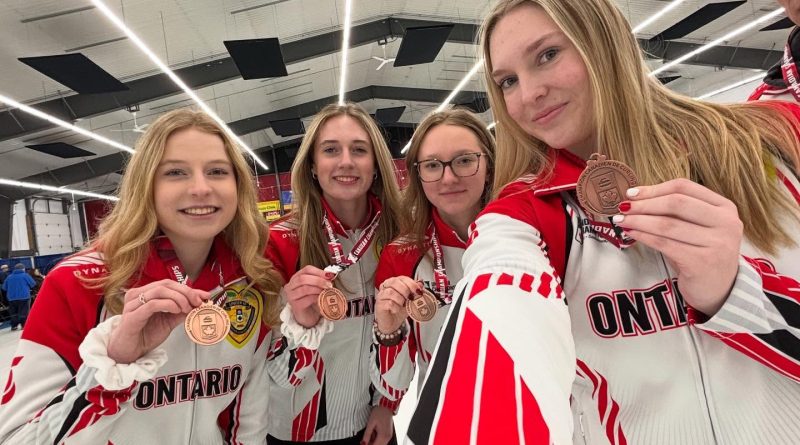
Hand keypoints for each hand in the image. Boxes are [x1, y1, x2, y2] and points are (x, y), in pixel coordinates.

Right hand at [107, 279, 207, 363]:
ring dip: (178, 298)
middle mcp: (138, 295)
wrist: (128, 352)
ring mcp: (133, 304)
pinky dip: (168, 304)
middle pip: (165, 284)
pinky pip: (152, 304)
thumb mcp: (169, 321)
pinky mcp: (131, 316)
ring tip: (187, 308)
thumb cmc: (145, 335)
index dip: (188, 288)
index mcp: (146, 293)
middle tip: (198, 301)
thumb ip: (182, 311)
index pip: (169, 284)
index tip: (204, 295)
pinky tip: (176, 311)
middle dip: (186, 292)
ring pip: (159, 291)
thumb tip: (200, 304)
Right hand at [285, 265, 334, 327]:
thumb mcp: (315, 288)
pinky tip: (322, 298)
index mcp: (296, 278)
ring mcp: (291, 296)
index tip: (329, 275)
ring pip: (305, 288)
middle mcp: (291, 286)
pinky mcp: (296, 306)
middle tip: (329, 284)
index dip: (319, 271)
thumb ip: (320, 280)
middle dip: (318, 280)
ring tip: (326, 291)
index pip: (306, 270)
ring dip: (318, 289)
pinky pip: (307, 299)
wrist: (307, 317)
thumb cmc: (311, 301)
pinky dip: (317, 297)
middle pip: (303, 278)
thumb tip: (330, 275)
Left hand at [362, 405, 393, 444]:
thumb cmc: (379, 413)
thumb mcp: (370, 423)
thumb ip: (367, 435)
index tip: (363, 443)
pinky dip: (377, 439)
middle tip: (365, 439)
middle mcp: (387, 437)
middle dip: (371, 444)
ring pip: (381, 444)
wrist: (386, 406)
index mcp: (383, 435)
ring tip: (370, 433)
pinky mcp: (389, 433)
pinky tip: (374, 432)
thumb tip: (363, 443)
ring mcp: (389, 436)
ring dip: (374, 442)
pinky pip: (383, 440)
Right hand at [375, 276, 421, 333]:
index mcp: (394, 283)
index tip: (418, 290)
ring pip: (390, 292)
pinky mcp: (379, 305)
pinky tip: (397, 310)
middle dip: (406, 290)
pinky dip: (396, 307)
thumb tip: (420, 283)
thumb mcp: (411, 299)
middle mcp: (386, 287)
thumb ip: (415, 291)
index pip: (402, 278)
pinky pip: (389, 303)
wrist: (393, 322)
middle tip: (410, 298)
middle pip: (394, 282)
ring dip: (400, 299)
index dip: (411, 283)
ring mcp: (381, 295)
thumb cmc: (400, 310)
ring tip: (403, 305)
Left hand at [615, 179, 742, 315]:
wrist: (720, 291)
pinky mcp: (702, 262)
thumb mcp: (695, 228)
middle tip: (623, 207)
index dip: (655, 188)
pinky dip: (643, 236)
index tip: (632, 193)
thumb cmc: (701, 254)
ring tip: (621, 220)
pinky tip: (631, 233)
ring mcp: (717, 243)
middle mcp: (726, 222)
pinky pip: (664, 244)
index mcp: (725, 207)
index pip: (685, 187)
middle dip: (645, 204)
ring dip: (639, 220)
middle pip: (676, 203)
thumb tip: (636, 199)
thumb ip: (674, 213)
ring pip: (668, 224)